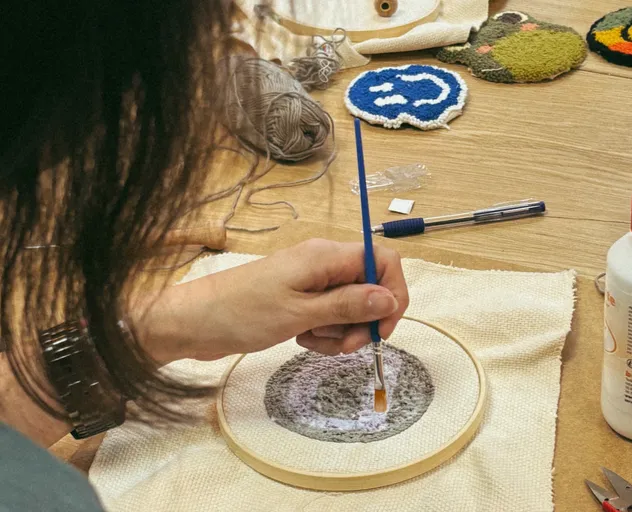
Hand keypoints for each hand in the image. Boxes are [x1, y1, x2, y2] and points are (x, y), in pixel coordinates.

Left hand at [135, 239, 408, 362]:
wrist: (192, 323)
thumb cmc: (241, 313)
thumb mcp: (301, 313)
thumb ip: (349, 305)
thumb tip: (390, 299)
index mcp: (327, 256)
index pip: (385, 261)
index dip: (393, 293)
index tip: (382, 327)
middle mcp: (325, 264)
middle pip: (371, 287)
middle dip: (366, 320)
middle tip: (346, 345)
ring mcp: (312, 281)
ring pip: (352, 307)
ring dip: (342, 331)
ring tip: (312, 339)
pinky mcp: (300, 298)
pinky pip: (330, 316)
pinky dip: (325, 332)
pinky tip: (303, 339)